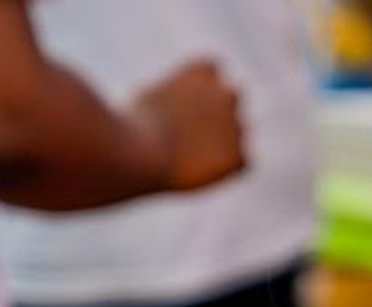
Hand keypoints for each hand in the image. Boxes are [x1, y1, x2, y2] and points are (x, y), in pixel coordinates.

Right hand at [131, 60, 245, 192]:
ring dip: (222, 140)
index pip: (213, 70)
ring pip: (239, 130)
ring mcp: (234, 125)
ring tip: (187, 155)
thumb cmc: (129, 130)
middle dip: (217, 112)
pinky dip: (225, 169)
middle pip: (231, 96)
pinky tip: (198, 171)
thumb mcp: (146, 101)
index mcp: (200, 72)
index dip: (201, 88)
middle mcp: (224, 93)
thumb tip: (176, 113)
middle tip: (189, 134)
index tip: (184, 105)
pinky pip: (242, 162)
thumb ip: (172, 99)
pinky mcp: (238, 157)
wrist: (139, 155)